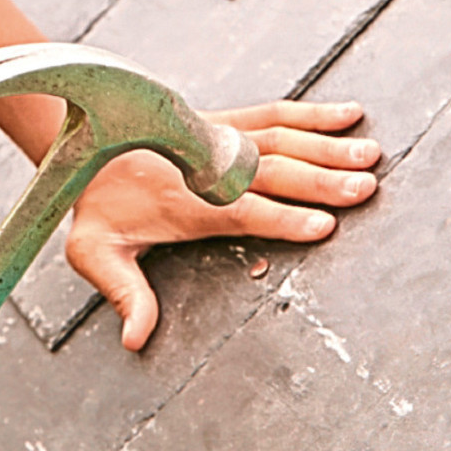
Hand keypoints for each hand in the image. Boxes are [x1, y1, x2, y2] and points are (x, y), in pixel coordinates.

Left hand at [64, 99, 380, 350]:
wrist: (79, 142)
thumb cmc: (95, 206)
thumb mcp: (93, 253)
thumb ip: (123, 293)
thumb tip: (136, 339)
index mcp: (184, 201)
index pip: (241, 211)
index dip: (283, 217)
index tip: (324, 225)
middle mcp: (206, 163)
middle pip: (273, 171)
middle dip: (320, 180)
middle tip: (365, 189)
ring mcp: (218, 135)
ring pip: (280, 137)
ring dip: (327, 146)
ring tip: (371, 155)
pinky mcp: (223, 118)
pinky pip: (272, 112)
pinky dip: (311, 113)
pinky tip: (348, 115)